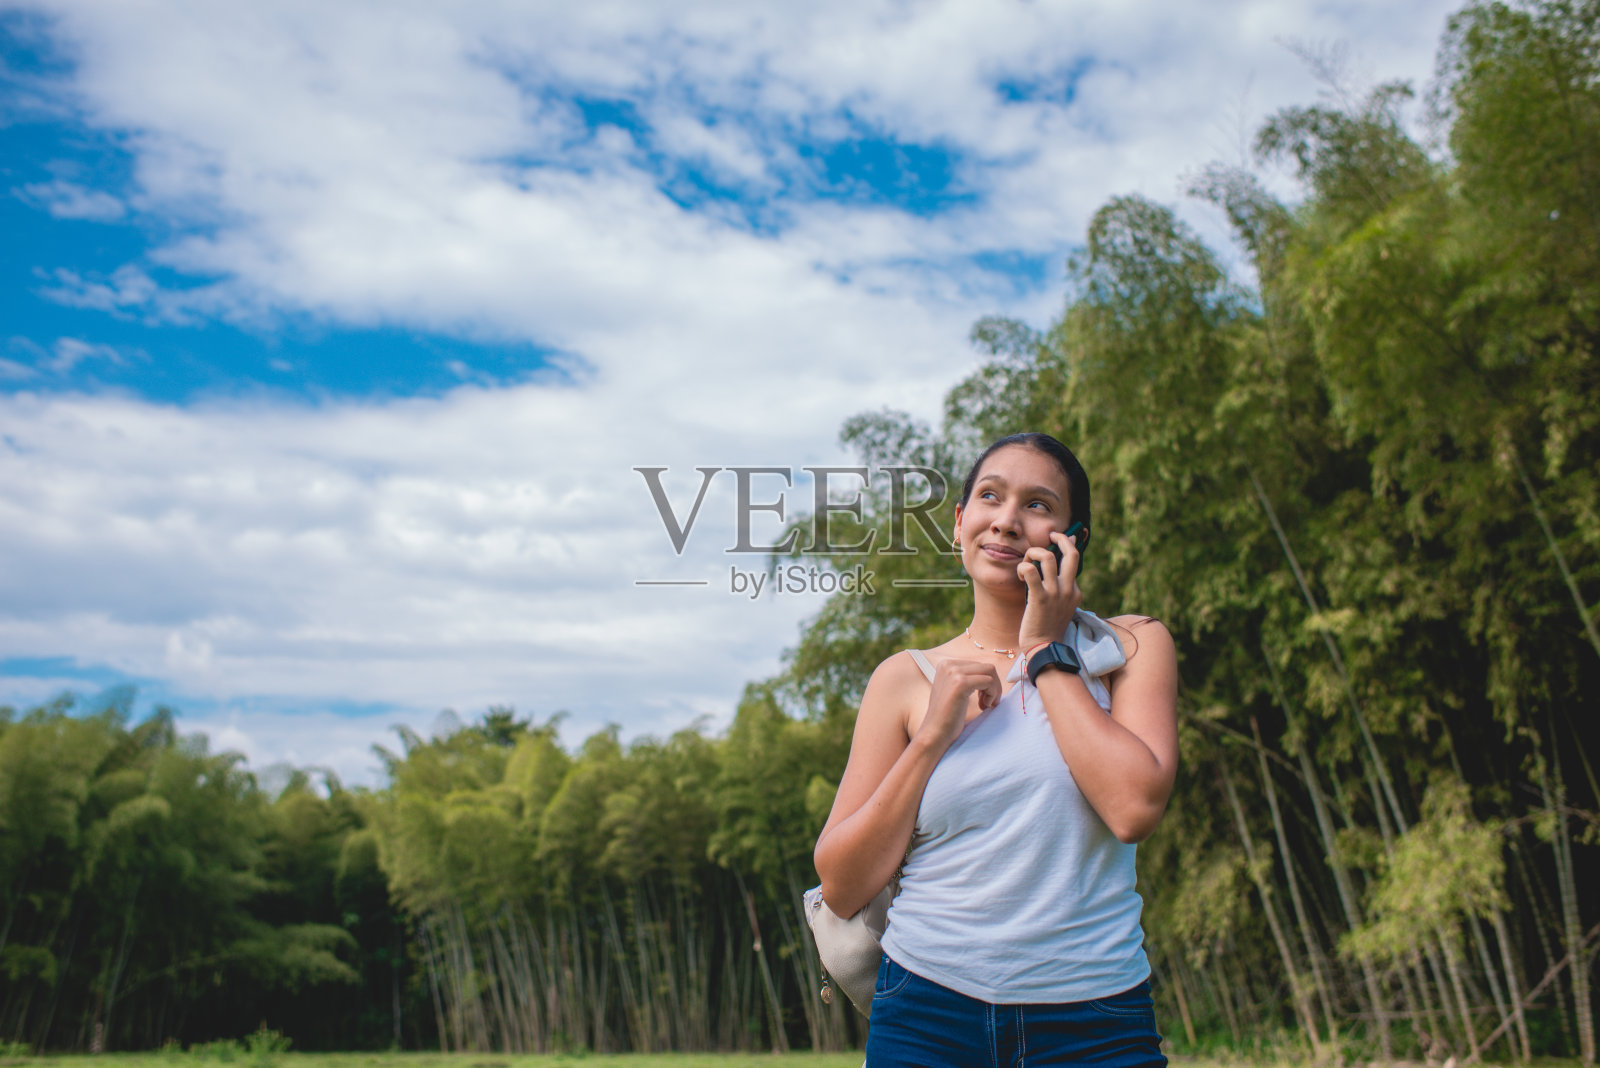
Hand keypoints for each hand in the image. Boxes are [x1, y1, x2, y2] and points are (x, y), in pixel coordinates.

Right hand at [919, 657, 1003, 750]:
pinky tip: (984, 706)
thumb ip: (966, 679)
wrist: (934, 733)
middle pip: (986, 667)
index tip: (983, 698)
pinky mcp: (961, 683)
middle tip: (988, 703)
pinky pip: (989, 681)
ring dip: (994, 690)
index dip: (986, 682)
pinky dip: (992, 694)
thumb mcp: (954, 690)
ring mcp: (954, 672)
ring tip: (986, 704)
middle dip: (993, 685)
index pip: (978, 665)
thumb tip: (989, 675)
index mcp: (946, 664)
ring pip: (990, 672)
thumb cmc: (946, 716)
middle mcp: (948, 665)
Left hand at [1017, 531, 1081, 648]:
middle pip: (1071, 554)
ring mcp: (1055, 594)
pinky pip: (1031, 571)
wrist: (1044, 649)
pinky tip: (1020, 575)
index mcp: (1074, 591)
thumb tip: (1055, 574)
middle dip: (1061, 537)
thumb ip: (1059, 589)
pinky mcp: (1039, 598)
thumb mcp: (1060, 606)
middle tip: (1050, 534)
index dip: (1066, 545)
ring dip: (1034, 552)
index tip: (1059, 537)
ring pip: (1048, 557)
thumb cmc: (1047, 627)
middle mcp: (1068, 589)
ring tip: (1026, 561)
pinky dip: (1023, 567)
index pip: (1073, 560)